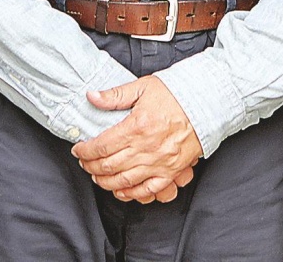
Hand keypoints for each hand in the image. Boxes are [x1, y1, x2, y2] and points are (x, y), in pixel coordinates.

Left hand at [72, 76, 201, 202]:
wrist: (204, 103)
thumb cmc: (175, 94)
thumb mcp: (142, 87)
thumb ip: (115, 95)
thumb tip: (92, 97)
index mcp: (136, 127)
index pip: (101, 146)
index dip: (85, 150)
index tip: (78, 149)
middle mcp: (146, 148)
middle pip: (109, 166)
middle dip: (91, 166)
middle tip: (84, 162)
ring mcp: (158, 162)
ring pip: (124, 181)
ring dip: (106, 182)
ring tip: (97, 176)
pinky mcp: (170, 171)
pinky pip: (147, 190)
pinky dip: (131, 194)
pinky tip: (121, 191)